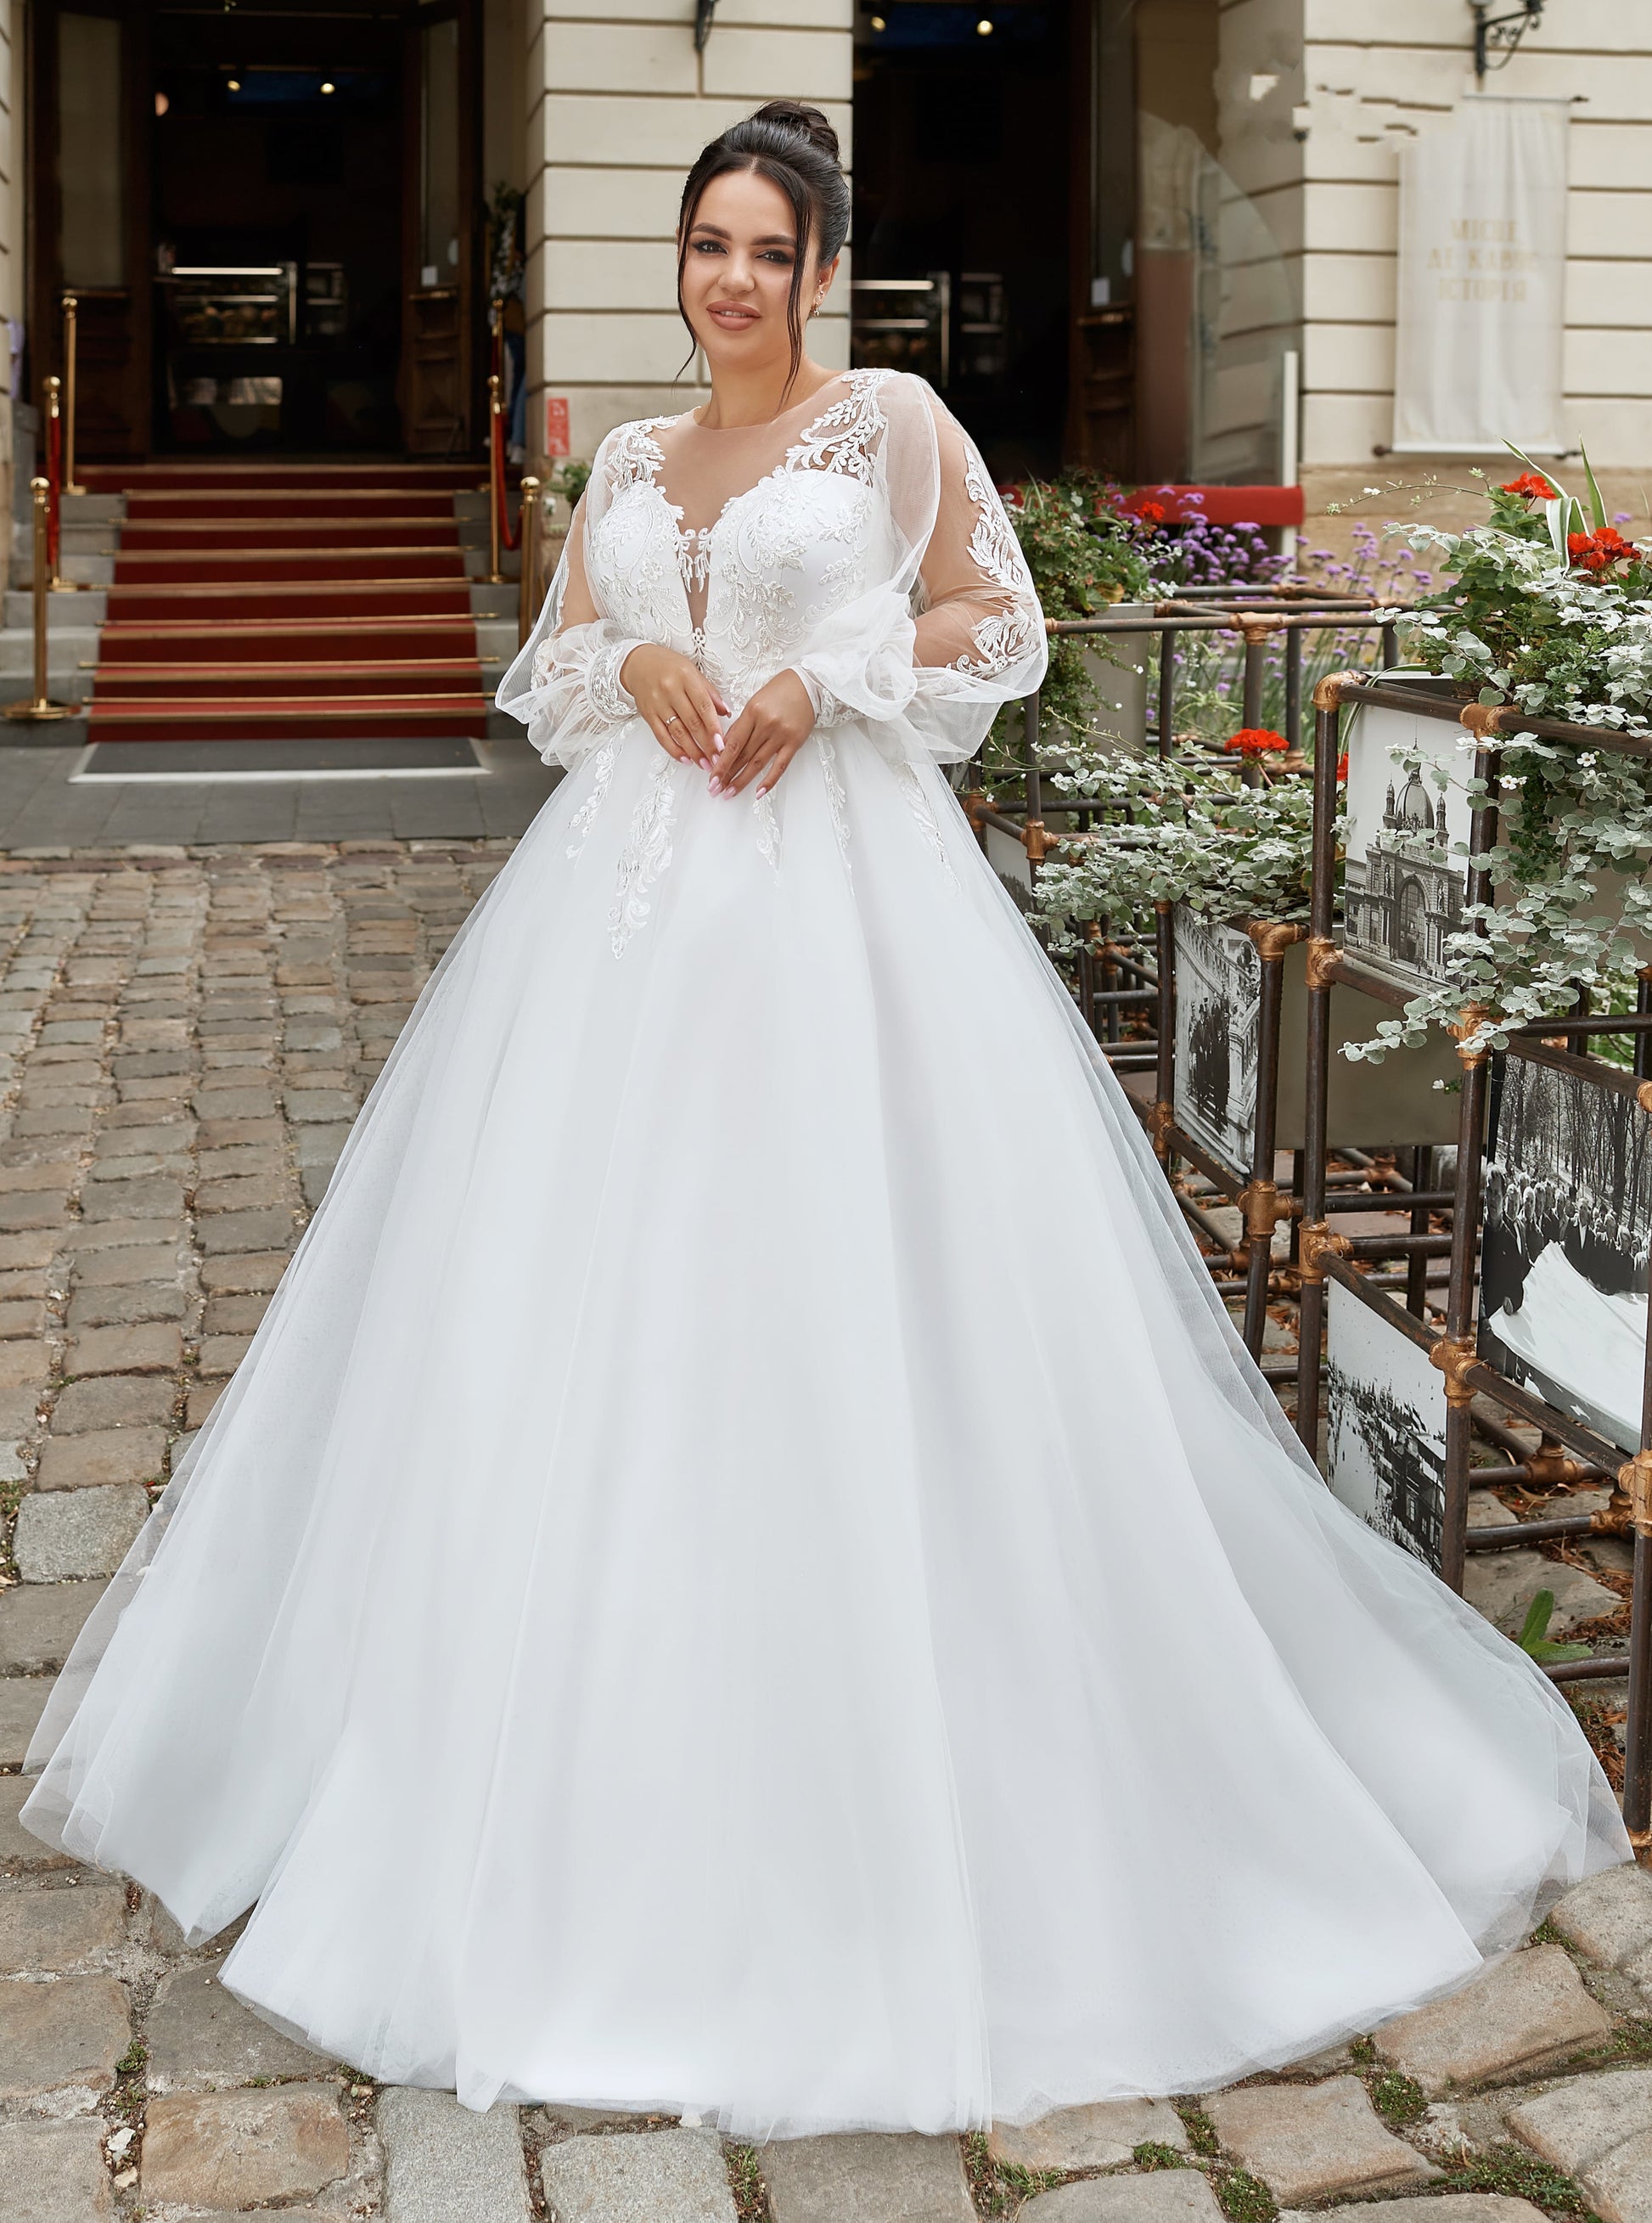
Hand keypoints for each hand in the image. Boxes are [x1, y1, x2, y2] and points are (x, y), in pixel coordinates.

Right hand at [620, 645, 729, 768]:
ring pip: (678, 732)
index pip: (703, 706)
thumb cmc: (669, 667)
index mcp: (686, 677)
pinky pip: (662, 736)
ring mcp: (658, 703)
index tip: (722, 744)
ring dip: (693, 751)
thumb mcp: (692, 672)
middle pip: (692, 723)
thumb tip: (726, 712)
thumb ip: (709, 692)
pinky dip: (674, 750)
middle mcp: (671, 690)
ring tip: (705, 764)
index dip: (714, 727)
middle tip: (718, 760)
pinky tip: (686, 759)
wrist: (638, 663)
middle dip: (706, 745)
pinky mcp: (648, 714)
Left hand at [712, 670, 815, 798]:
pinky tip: (758, 793)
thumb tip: (726, 747)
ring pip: (757, 763)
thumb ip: (741, 724)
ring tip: (729, 793)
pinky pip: (780, 766)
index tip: (711, 776)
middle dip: (726, 774)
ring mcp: (781, 735)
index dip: (720, 762)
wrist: (808, 685)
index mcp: (752, 712)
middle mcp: (766, 724)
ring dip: (742, 781)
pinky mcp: (794, 743)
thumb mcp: (755, 702)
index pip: (732, 743)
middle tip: (714, 789)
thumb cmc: (779, 691)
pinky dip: (769, 781)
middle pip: (742, 755)